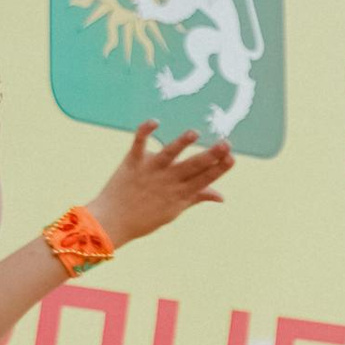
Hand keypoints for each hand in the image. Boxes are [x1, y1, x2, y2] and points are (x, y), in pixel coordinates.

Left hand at [89, 123, 233, 246]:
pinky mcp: (132, 163)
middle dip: (210, 155)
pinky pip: (139, 145)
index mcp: (179, 194)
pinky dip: (145, 132)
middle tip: (226, 143)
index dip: (219, 169)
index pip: (204, 180)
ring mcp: (149, 171)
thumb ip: (197, 197)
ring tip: (194, 133)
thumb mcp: (175, 210)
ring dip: (181, 143)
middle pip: (192, 167)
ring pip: (168, 155)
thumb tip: (221, 195)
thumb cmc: (145, 218)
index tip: (232, 158)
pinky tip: (155, 121)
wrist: (112, 222)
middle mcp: (167, 182)